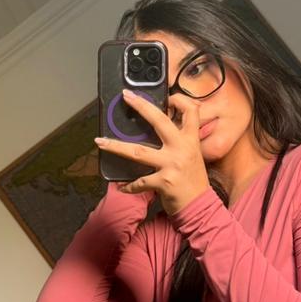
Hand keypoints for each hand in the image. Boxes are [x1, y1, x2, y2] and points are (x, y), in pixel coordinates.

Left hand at [94, 89, 210, 217]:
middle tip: (127, 96)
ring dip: (116, 146)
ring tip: (100, 142)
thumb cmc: (193, 180)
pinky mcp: (164, 182)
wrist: (200, 206)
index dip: (180, 100)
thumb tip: (160, 125)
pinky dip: (129, 185)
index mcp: (191, 139)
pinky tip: (121, 187)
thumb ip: (180, 140)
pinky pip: (140, 182)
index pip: (191, 112)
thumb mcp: (192, 154)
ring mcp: (172, 164)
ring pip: (138, 152)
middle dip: (141, 106)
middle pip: (159, 121)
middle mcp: (182, 148)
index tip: (168, 96)